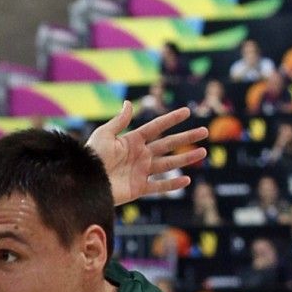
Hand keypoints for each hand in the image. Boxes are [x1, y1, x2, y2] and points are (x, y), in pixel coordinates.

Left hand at [88, 102, 207, 204]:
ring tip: (203, 152)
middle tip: (204, 131)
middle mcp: (139, 155)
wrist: (87, 182)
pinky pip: (159, 186)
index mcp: (132, 141)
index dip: (171, 119)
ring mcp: (141, 172)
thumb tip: (128, 103)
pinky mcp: (139, 188)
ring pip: (168, 164)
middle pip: (168, 144)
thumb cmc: (92, 157)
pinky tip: (187, 179)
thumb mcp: (104, 135)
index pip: (156, 127)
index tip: (187, 112)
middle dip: (186, 138)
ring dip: (186, 158)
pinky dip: (172, 184)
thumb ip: (119, 121)